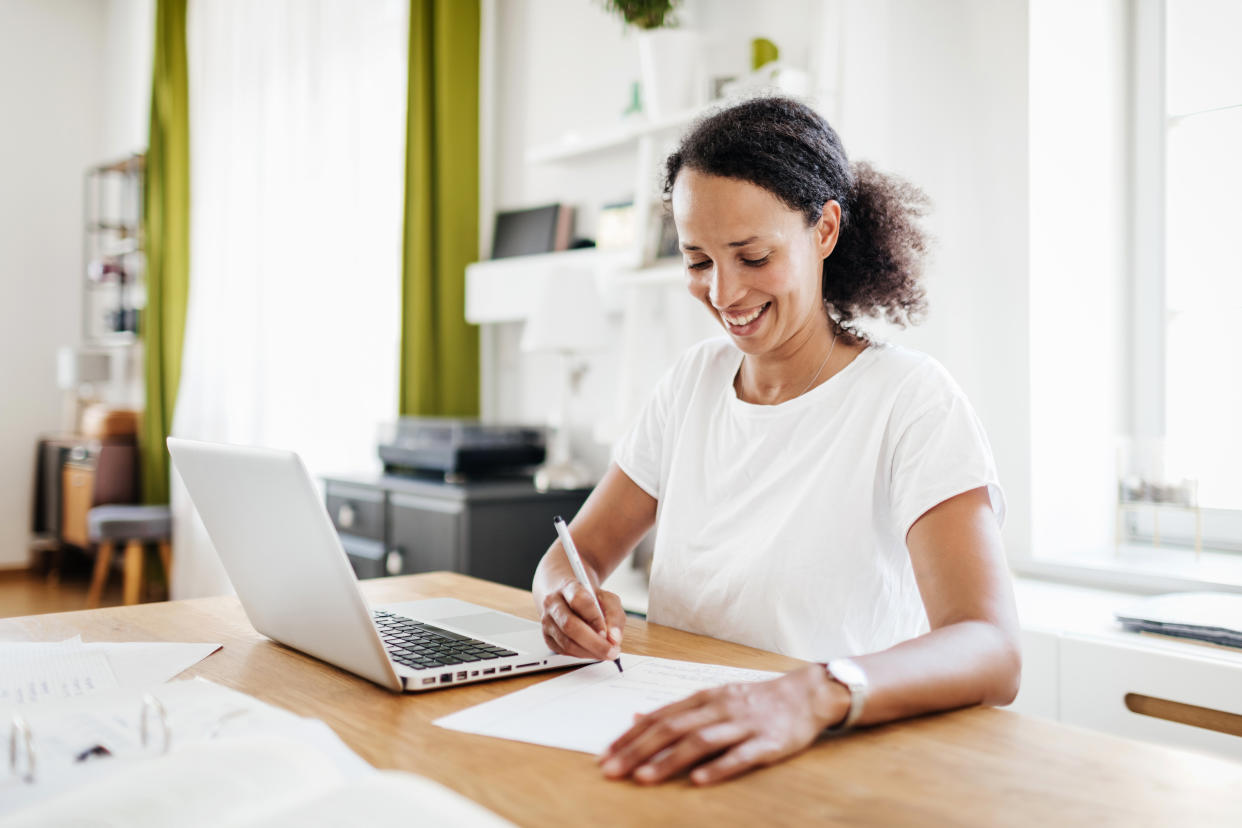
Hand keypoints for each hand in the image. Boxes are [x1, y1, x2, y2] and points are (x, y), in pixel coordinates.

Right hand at [539, 579, 624, 661]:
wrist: (567, 598)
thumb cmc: (589, 598)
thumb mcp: (607, 599)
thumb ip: (614, 616)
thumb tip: (614, 638)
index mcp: (568, 587)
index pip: (579, 600)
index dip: (594, 618)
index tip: (608, 632)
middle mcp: (553, 603)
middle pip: (570, 625)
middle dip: (594, 643)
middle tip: (611, 651)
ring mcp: (547, 620)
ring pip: (566, 642)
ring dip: (589, 652)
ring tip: (605, 653)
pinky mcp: (547, 636)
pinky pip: (564, 651)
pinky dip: (581, 655)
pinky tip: (592, 652)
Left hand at [598, 664, 848, 785]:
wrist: (805, 695)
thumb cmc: (753, 701)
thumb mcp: (711, 698)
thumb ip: (676, 711)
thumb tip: (635, 718)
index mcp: (702, 698)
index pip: (658, 717)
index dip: (629, 737)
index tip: (604, 755)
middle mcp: (718, 708)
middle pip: (672, 728)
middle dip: (638, 750)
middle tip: (611, 770)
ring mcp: (743, 724)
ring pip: (700, 741)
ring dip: (668, 760)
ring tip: (643, 778)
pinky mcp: (768, 742)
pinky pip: (740, 755)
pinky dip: (718, 768)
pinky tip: (698, 781)